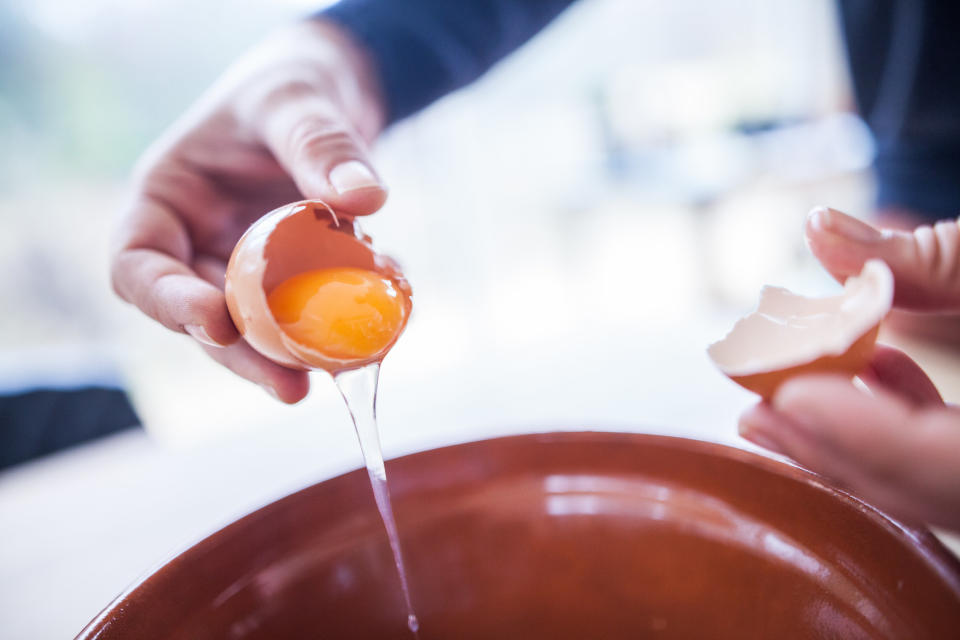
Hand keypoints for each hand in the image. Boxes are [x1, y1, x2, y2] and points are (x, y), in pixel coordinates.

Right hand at [111, 21, 385, 402]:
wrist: (328, 97)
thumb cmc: (289, 87)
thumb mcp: (296, 98)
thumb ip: (320, 142)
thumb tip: (365, 198)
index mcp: (166, 200)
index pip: (138, 264)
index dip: (167, 302)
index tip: (217, 322)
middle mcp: (198, 245)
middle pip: (201, 316)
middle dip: (244, 355)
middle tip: (291, 385)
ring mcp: (247, 269)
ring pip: (257, 328)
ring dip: (294, 356)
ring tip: (336, 374)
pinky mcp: (296, 281)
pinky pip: (311, 312)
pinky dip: (341, 322)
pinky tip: (381, 326)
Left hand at [740, 207, 959, 529]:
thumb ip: (934, 257)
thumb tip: (818, 228)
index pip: (949, 467)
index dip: (867, 434)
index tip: (789, 397)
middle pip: (926, 485)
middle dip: (837, 448)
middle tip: (752, 416)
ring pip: (935, 479)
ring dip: (859, 438)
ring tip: (780, 403)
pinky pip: (955, 453)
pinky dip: (910, 418)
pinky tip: (874, 370)